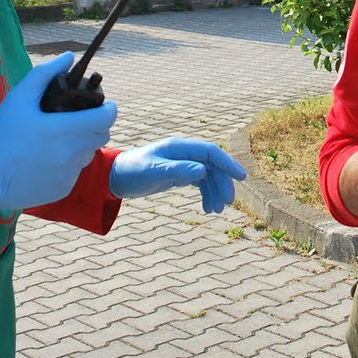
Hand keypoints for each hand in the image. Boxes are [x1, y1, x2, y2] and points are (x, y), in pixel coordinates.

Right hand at [0, 52, 116, 210]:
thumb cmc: (0, 133)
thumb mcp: (19, 97)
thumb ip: (45, 74)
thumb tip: (68, 57)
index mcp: (65, 130)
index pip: (106, 118)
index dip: (109, 109)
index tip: (103, 105)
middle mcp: (72, 154)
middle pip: (101, 136)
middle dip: (96, 125)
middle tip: (79, 119)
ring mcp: (69, 174)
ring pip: (88, 155)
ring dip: (82, 145)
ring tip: (59, 140)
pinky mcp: (62, 189)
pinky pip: (75, 173)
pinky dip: (68, 165)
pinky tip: (47, 160)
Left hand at [110, 137, 247, 212]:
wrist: (116, 177)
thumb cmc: (132, 171)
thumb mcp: (154, 172)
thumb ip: (177, 170)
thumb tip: (202, 171)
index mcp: (179, 147)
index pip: (211, 152)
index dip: (227, 163)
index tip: (241, 178)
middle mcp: (184, 153)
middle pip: (212, 166)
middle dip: (222, 183)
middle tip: (227, 203)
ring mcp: (183, 163)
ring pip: (208, 176)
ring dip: (215, 191)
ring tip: (217, 210)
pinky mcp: (180, 174)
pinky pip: (200, 183)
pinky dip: (206, 194)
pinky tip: (207, 208)